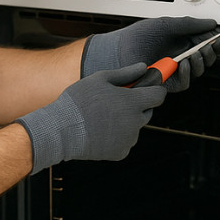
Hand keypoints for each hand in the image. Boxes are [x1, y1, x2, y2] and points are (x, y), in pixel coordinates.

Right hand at [16, 63, 167, 173]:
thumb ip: (126, 73)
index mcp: (132, 102)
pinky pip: (124, 142)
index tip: (150, 87)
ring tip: (102, 118)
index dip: (155, 89)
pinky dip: (116, 137)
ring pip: (134, 128)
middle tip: (116, 103)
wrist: (61, 131)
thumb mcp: (100, 79)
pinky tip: (100, 131)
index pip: (158, 95)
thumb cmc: (78, 101)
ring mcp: (129, 139)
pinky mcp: (121, 153)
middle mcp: (135, 122)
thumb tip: (144, 67)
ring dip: (125, 122)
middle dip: (137, 106)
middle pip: (147, 112)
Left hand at [81, 17, 219, 91]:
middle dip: (212, 50)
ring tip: (197, 52)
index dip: (215, 39)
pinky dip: (188, 73)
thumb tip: (210, 23)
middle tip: (212, 45)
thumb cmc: (137, 37)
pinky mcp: (168, 82)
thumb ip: (189, 23)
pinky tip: (184, 63)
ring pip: (199, 70)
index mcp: (181, 40)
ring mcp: (174, 69)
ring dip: (202, 61)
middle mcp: (179, 55)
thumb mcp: (165, 24)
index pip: (205, 41)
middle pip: (206, 57)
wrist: (119, 51)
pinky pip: (185, 82)